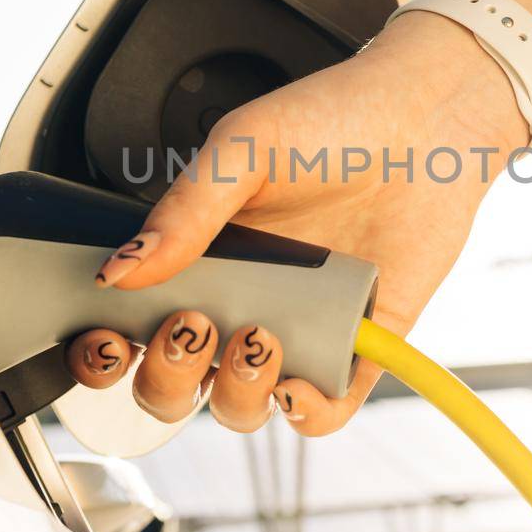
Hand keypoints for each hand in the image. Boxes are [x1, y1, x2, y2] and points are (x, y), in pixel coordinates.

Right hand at [68, 12, 524, 436]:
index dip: (104, 353)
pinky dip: (307, 413)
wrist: (426, 117)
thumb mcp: (240, 150)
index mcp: (198, 258)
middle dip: (167, 379)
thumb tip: (117, 270)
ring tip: (260, 337)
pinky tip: (300, 383)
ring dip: (236, 394)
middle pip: (176, 384)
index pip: (129, 327)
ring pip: (241, 407)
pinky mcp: (361, 344)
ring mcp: (299, 328)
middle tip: (190, 327)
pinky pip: (325, 410)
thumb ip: (179, 213)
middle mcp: (241, 301)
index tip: (108, 341)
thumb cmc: (333, 119)